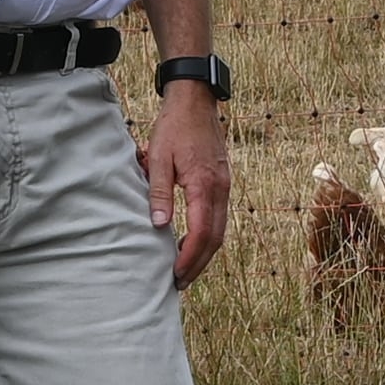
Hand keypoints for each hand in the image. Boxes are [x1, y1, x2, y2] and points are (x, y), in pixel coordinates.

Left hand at [144, 86, 232, 285]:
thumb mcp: (159, 158)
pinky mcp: (223, 183)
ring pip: (220, 230)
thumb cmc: (174, 127)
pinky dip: (207, 236)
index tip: (175, 274)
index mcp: (204, 185)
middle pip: (215, 238)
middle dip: (198, 264)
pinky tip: (191, 242)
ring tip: (185, 269)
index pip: (201, 233)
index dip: (189, 258)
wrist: (196, 101)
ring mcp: (225, 186)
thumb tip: (159, 225)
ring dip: (204, 253)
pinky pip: (219, 217)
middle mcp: (220, 189)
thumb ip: (159, 192)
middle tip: (180, 283)